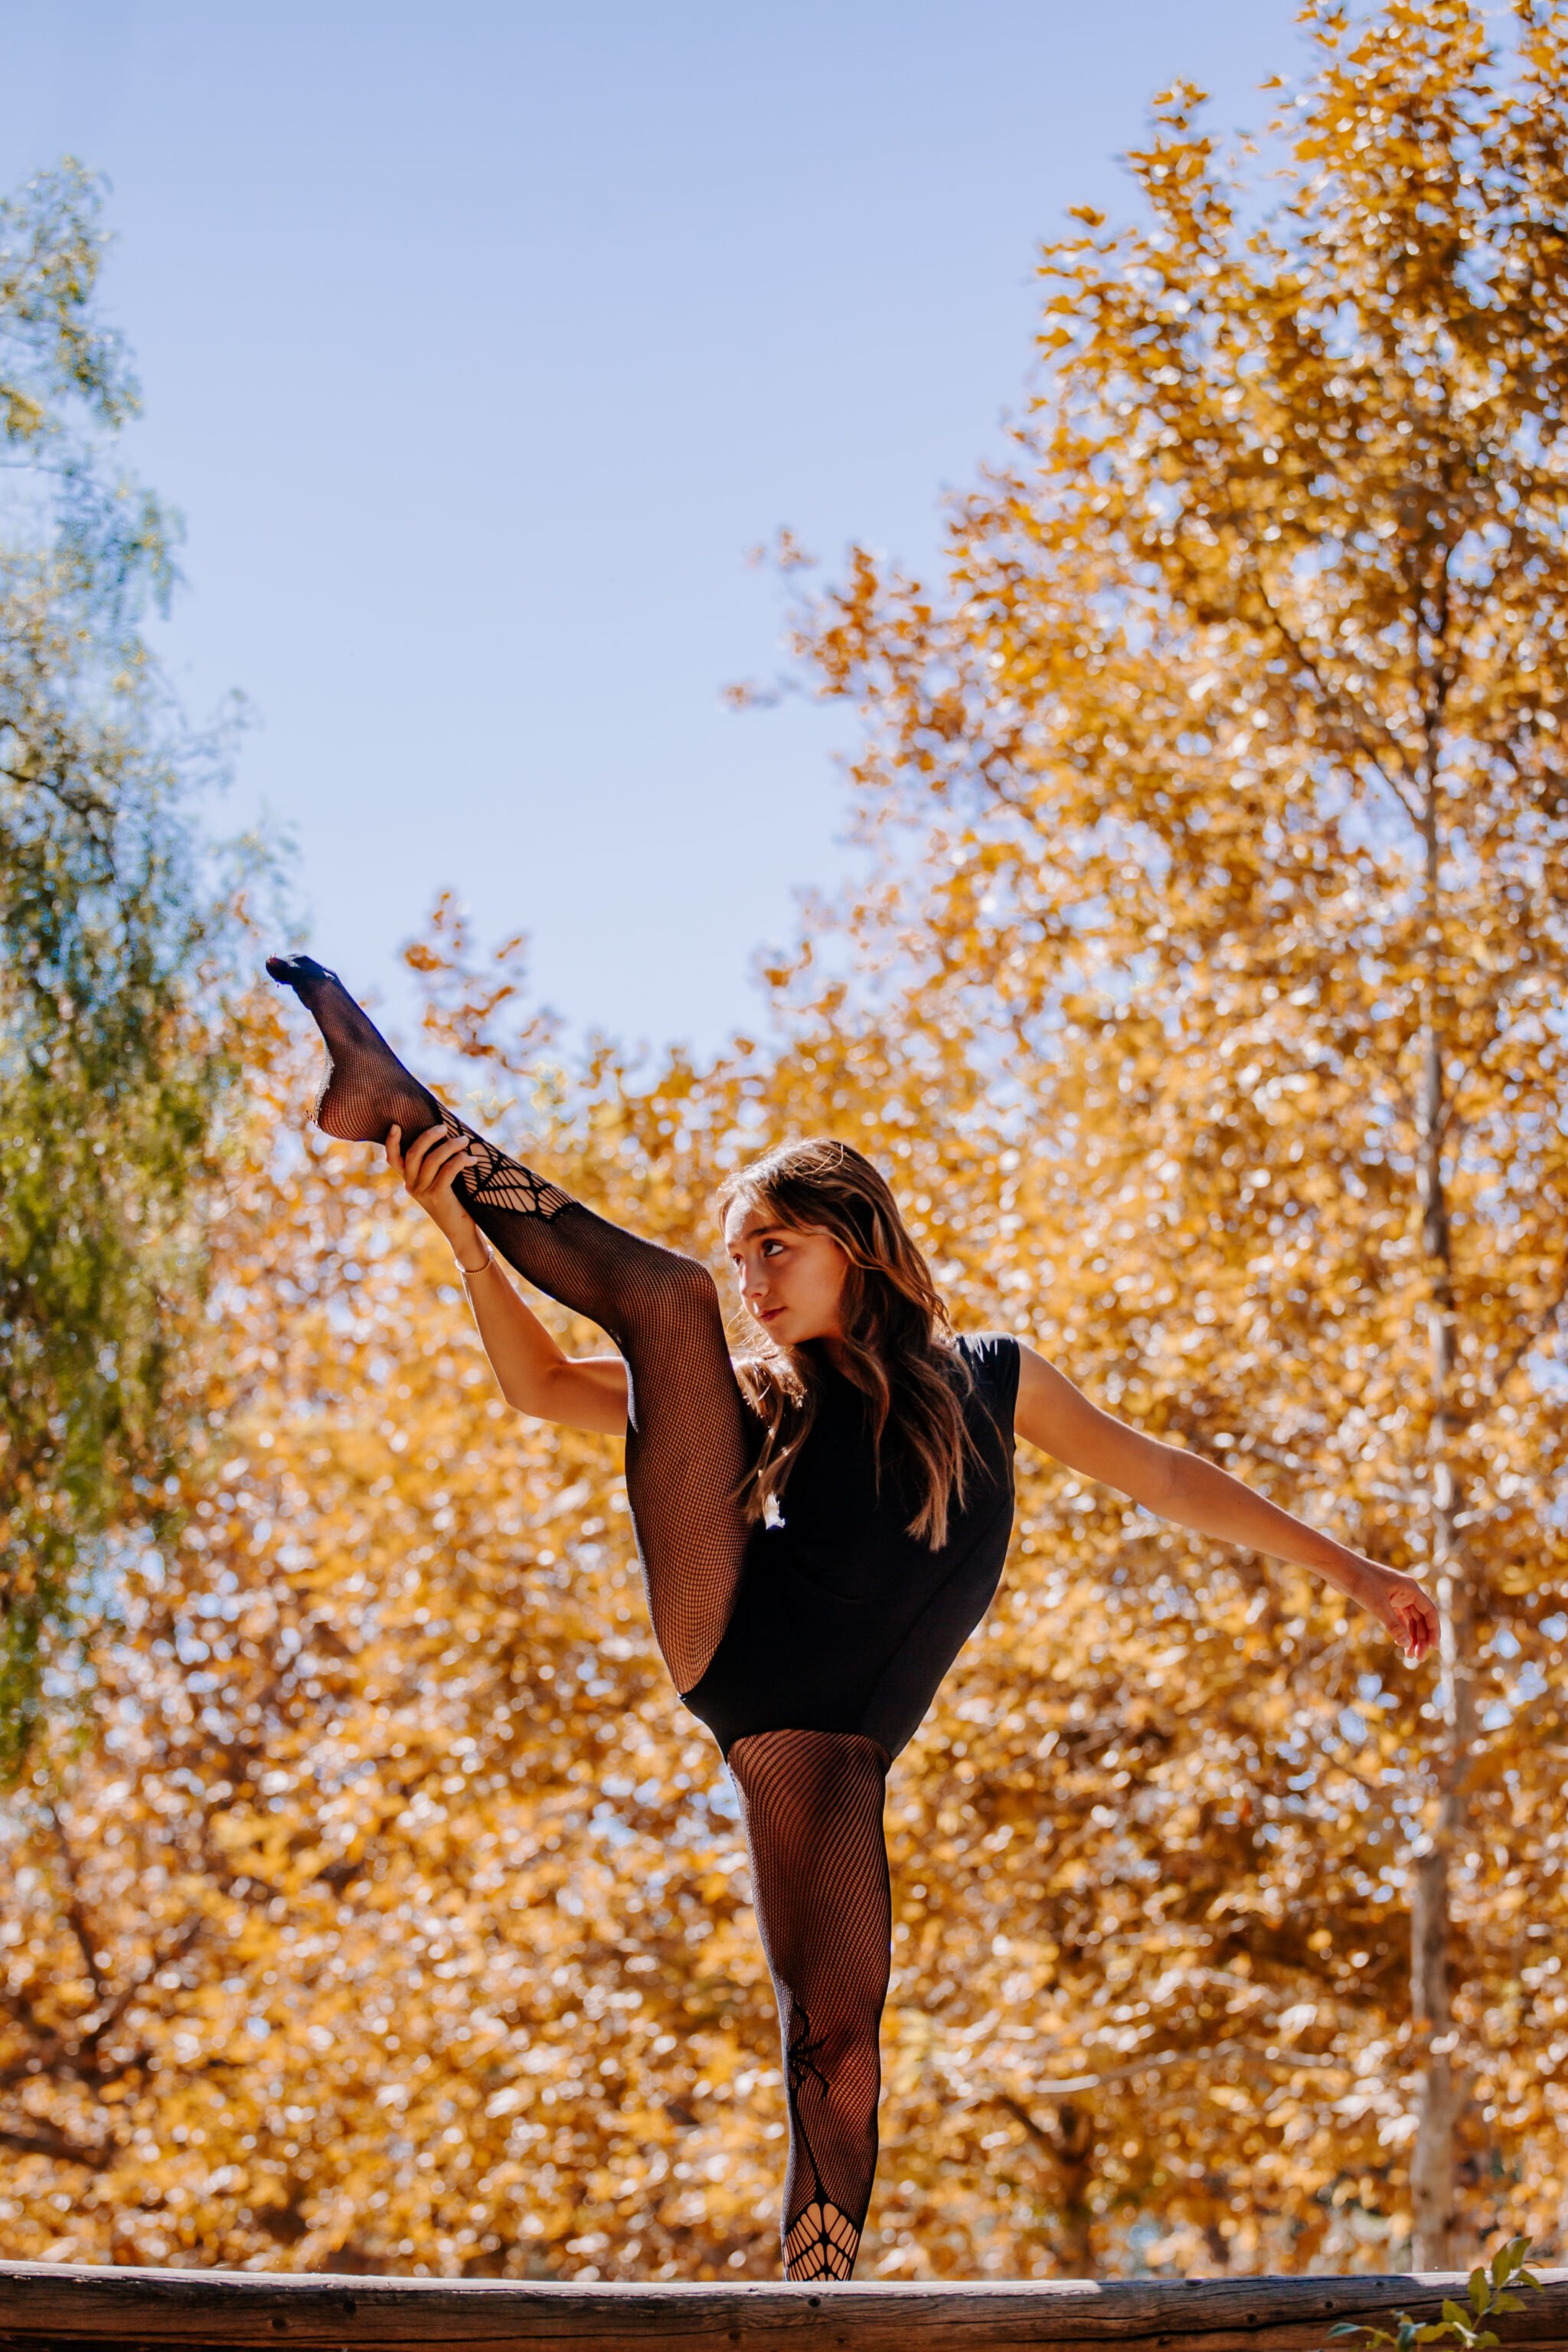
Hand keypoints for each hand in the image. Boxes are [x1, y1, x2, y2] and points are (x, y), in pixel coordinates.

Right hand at [387, 1123, 479, 1255]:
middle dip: (429, 1136)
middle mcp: (411, 1185)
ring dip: (451, 1146)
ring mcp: (423, 1191)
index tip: (396, 1125)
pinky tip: (472, 1160)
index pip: (393, 1160)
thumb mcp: (438, 1182)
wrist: (460, 1230)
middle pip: (414, 1153)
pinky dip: (461, 1160)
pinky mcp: (438, 1196)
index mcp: (409, 1180)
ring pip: (433, 1159)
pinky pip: (448, 1170)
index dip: (391, 1142)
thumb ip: (435, 1165)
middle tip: (444, 1128)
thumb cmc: (453, 1201)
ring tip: (464, 1140)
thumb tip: (446, 1137)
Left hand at [1345, 1559, 1439, 1663]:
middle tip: (1418, 1658)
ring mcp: (1396, 1594)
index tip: (1434, 1648)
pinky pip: (1399, 1617)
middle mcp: (1406, 1591)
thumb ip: (1394, 1625)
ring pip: (1410, 1619)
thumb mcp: (1378, 1606)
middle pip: (1421, 1618)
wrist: (1340, 1569)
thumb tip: (1406, 1644)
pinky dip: (1400, 1629)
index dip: (1434, 1630)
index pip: (1430, 1612)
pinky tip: (1399, 1643)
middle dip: (1421, 1638)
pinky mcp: (1384, 1598)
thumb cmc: (1360, 1582)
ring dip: (1411, 1636)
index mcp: (1410, 1588)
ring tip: (1409, 1656)